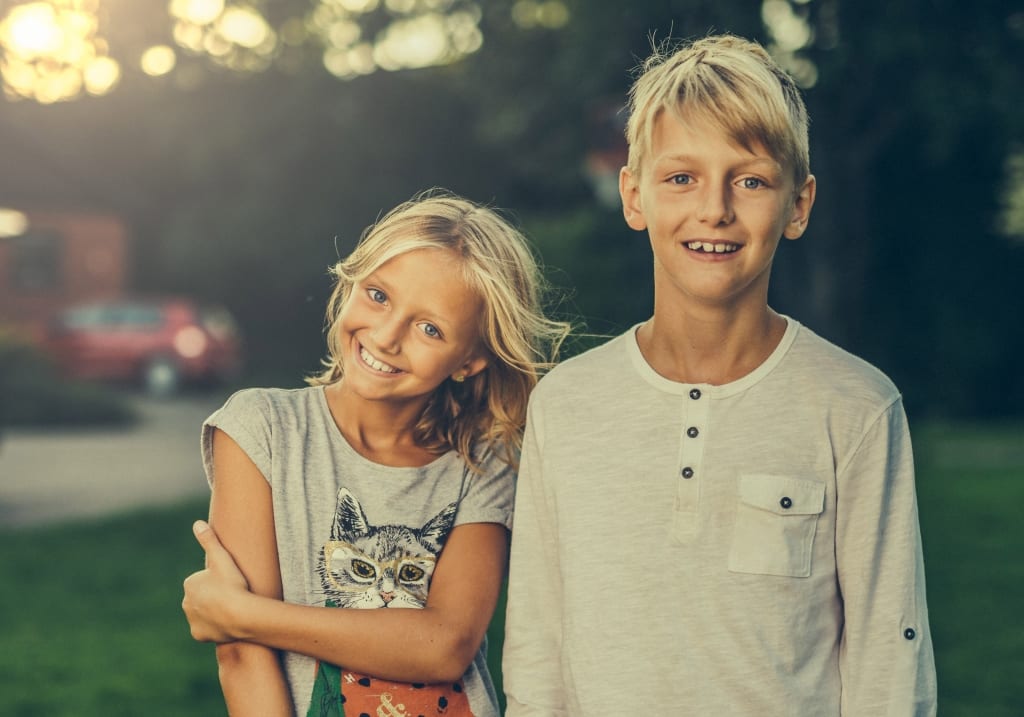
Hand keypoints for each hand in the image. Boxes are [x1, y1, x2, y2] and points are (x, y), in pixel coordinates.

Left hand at [182, 520, 252, 642]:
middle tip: (231, 595)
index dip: (218, 581)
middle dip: (212, 597)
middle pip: (201, 598)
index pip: (203, 581)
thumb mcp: (222, 558)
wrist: (240, 614)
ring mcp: (192, 620)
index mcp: (190, 584)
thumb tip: (197, 523)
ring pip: (202, 614)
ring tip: (230, 609)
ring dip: (212, 612)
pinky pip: (205, 630)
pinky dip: (213, 627)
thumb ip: (209, 539)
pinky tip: (225, 623)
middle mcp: (186, 602)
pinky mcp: (198, 635)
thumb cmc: (232, 583)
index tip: (229, 582)